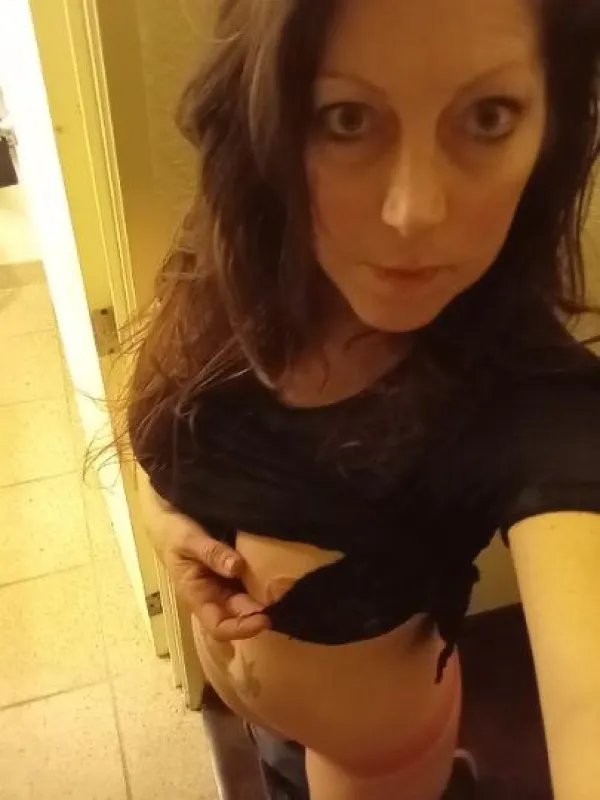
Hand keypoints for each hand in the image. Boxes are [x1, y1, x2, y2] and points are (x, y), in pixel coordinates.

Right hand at [139, 474, 270, 640]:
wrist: (169, 517)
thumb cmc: (173, 532)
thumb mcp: (188, 540)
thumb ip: (211, 553)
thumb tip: (237, 567)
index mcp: (197, 596)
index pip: (219, 626)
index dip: (241, 629)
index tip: (265, 619)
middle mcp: (214, 595)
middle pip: (240, 614)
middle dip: (261, 612)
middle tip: (285, 601)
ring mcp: (225, 583)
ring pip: (248, 600)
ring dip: (266, 599)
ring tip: (288, 590)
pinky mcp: (234, 570)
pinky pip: (251, 581)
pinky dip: (265, 581)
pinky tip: (282, 574)